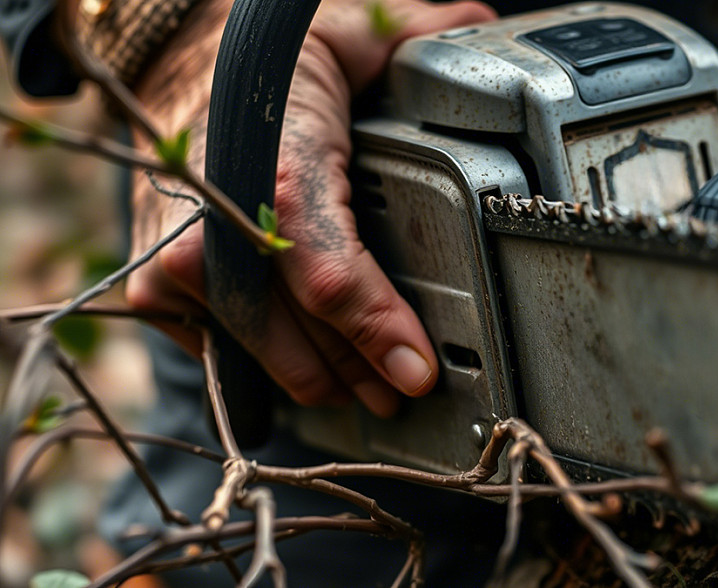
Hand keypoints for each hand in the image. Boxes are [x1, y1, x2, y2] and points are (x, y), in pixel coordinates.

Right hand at [126, 0, 496, 414]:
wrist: (178, 69)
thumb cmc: (272, 66)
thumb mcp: (349, 35)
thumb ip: (416, 36)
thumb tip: (483, 24)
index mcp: (278, 164)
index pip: (329, 273)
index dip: (377, 330)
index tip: (416, 370)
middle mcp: (218, 221)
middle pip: (302, 336)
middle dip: (364, 372)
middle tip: (404, 382)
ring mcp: (179, 259)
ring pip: (266, 356)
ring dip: (324, 379)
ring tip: (365, 383)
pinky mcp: (154, 284)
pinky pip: (221, 352)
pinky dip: (270, 363)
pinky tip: (307, 355)